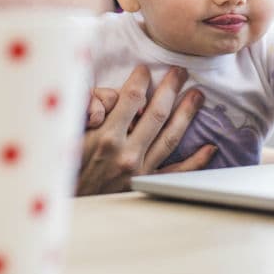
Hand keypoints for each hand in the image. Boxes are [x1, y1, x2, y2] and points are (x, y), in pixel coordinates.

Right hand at [76, 65, 216, 194]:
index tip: (145, 69)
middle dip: (170, 88)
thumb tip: (107, 98)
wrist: (64, 204)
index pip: (131, 98)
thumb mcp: (68, 134)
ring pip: (171, 137)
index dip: (140, 79)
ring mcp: (141, 171)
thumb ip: (87, 111)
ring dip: (186, 114)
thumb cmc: (64, 167)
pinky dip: (195, 161)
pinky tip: (209, 148)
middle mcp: (127, 154)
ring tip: (197, 96)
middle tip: (181, 71)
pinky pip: (176, 172)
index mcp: (106, 138)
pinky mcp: (146, 185)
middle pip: (157, 113)